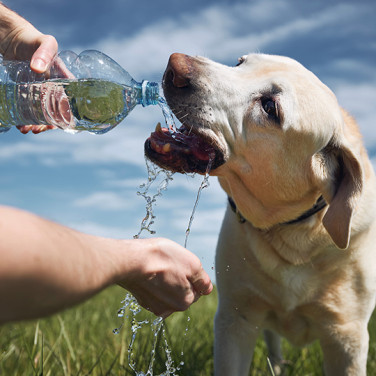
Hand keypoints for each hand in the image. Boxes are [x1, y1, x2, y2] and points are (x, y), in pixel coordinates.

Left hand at [0, 3, 58, 133]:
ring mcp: (41, 93)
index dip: (68, 115)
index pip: (71, 102)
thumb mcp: (44, 43)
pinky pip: (29, 109)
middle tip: (38, 129)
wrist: (13, 38)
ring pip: (42, 113)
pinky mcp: (28, 93)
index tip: (60, 124)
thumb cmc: (34, 39)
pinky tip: (20, 124)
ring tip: (26, 130)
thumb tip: (38, 69)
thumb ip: (44, 53)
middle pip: (56, 112)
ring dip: (36, 124)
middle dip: (48, 124)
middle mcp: (55, 90)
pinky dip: (25, 118)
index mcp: (65, 82)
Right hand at [118, 238, 212, 317]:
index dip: (191, 274)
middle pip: (182, 291)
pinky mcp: (141, 300)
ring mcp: (153, 306)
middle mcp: (170, 309)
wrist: (130, 260)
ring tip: (158, 266)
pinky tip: (148, 271)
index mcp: (185, 301)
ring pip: (168, 291)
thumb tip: (208, 289)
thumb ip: (203, 279)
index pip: (197, 288)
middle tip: (169, 264)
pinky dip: (153, 282)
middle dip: (179, 279)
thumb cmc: (163, 258)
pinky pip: (153, 291)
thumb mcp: (192, 263)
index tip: (181, 264)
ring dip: (166, 281)